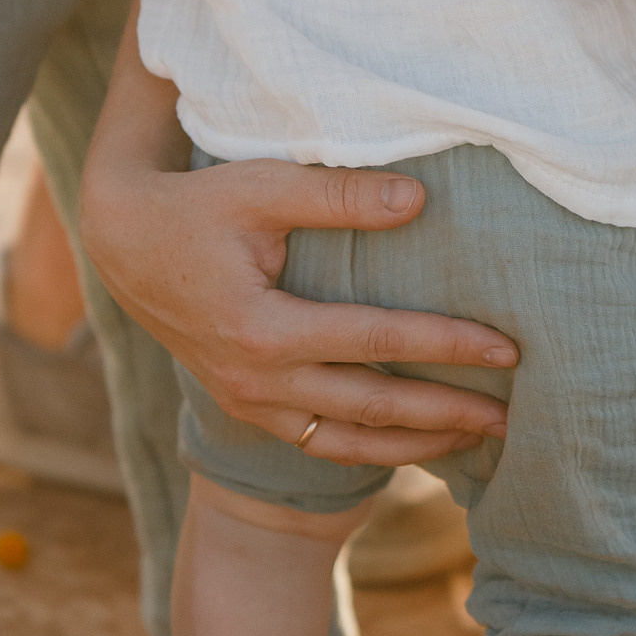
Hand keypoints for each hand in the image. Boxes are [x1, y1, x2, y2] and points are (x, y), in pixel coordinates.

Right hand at [79, 53, 517, 468]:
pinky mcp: (244, 406)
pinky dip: (371, 449)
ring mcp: (247, 402)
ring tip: (478, 439)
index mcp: (261, 328)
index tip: (507, 350)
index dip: (447, 346)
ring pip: (346, 443)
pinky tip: (416, 443)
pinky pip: (317, 442)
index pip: (377, 342)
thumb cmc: (198, 205)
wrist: (123, 243)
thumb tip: (418, 201)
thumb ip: (339, 194)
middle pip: (371, 410)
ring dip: (416, 445)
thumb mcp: (263, 186)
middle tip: (512, 416)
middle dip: (447, 413)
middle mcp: (254, 380)